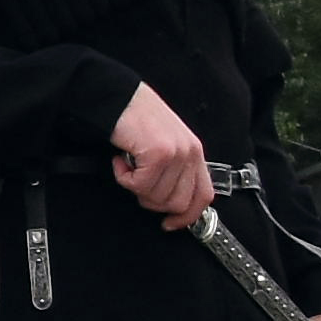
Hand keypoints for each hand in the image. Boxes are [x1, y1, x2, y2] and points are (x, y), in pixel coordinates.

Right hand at [108, 85, 209, 228]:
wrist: (117, 96)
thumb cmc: (136, 118)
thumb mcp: (166, 144)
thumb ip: (175, 170)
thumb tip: (170, 201)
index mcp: (194, 153)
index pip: (203, 196)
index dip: (187, 217)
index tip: (170, 224)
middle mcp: (190, 153)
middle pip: (178, 203)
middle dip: (152, 201)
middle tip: (137, 183)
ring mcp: (176, 153)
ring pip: (157, 197)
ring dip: (135, 187)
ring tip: (128, 166)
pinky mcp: (158, 153)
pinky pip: (139, 185)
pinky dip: (124, 178)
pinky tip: (121, 160)